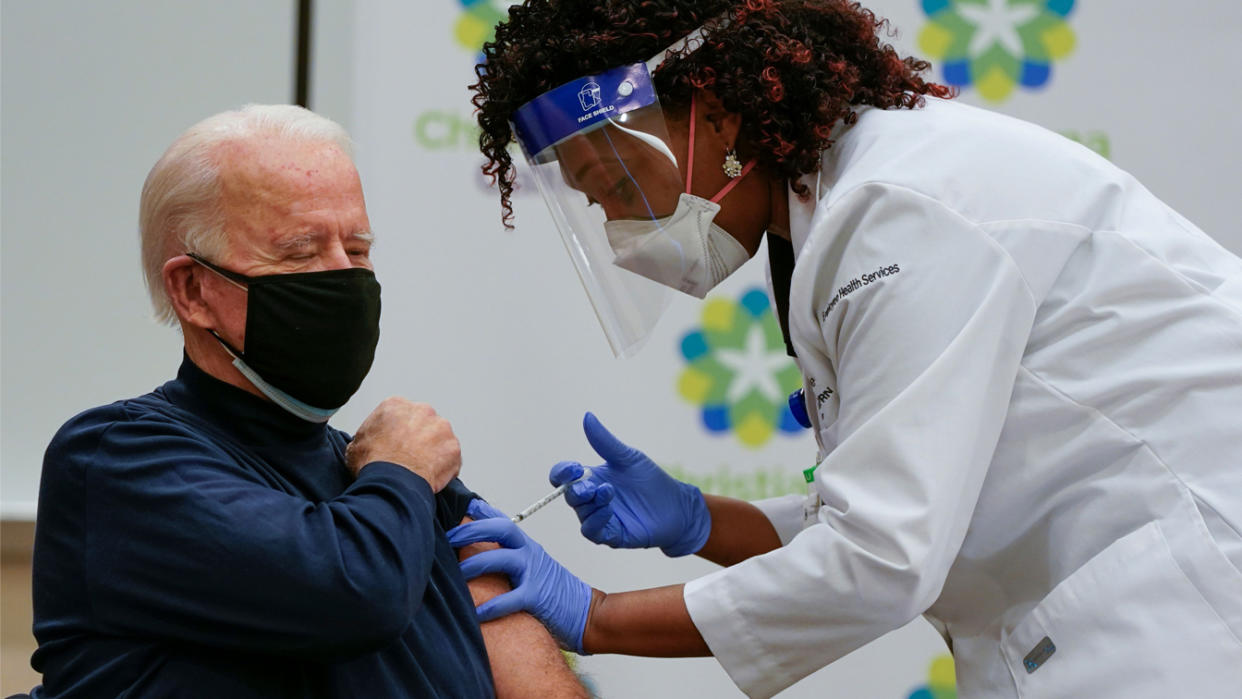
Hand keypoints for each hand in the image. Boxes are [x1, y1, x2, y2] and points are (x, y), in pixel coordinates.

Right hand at [346, 397, 460, 491]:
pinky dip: (444, 467)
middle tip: (410, 457)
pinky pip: (451, 458)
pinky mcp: (453, 447)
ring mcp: (441, 428)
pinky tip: (431, 477)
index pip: (401, 415)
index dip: (399, 432)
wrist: (391, 482)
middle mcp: (422, 410)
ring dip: (433, 451)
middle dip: (419, 438)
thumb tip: (369, 443)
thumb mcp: (356, 444)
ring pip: (440, 438)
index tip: (396, 444)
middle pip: (424, 423)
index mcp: (396, 405)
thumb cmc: (372, 464)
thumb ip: (368, 436)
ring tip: (420, 469)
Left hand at [446, 500, 592, 652]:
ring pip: (502, 558)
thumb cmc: (556, 592)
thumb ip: (511, 557)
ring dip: (475, 564)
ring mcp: (535, 573)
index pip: (503, 520)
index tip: (461, 503)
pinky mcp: (538, 597)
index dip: (481, 510)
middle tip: (448, 537)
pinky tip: (477, 614)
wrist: (587, 612)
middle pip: (501, 529)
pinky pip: (511, 598)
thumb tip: (481, 553)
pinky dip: (492, 607)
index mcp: (527, 546)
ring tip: (456, 573)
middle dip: (472, 530)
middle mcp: (530, 554)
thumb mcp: (534, 566)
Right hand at [550, 413, 709, 556]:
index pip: (564, 476)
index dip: (562, 472)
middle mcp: (591, 499)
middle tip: (591, 485)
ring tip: (607, 492)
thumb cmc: (650, 481)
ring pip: (581, 514)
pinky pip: (593, 532)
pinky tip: (608, 510)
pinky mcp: (611, 535)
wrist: (676, 505)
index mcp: (591, 478)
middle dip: (576, 489)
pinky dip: (596, 521)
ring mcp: (600, 518)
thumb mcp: (628, 458)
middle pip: (570, 495)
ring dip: (590, 504)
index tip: (574, 468)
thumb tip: (587, 417)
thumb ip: (605, 441)